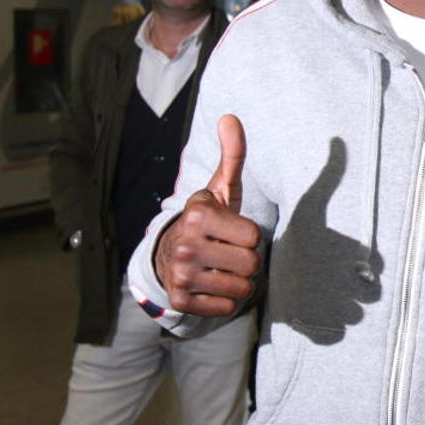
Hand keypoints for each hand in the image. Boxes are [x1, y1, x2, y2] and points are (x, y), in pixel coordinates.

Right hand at [154, 115, 261, 316]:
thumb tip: (231, 117)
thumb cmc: (208, 219)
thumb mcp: (221, 187)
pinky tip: (211, 285)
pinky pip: (227, 308)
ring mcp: (181, 274)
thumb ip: (233, 154)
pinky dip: (225, 300)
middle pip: (251, 264)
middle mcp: (186, 244)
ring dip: (238, 281)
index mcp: (199, 214)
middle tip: (228, 251)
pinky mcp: (180, 301)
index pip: (254, 237)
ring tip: (221, 267)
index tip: (231, 230)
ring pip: (242, 288)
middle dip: (246, 260)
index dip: (249, 235)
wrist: (170, 254)